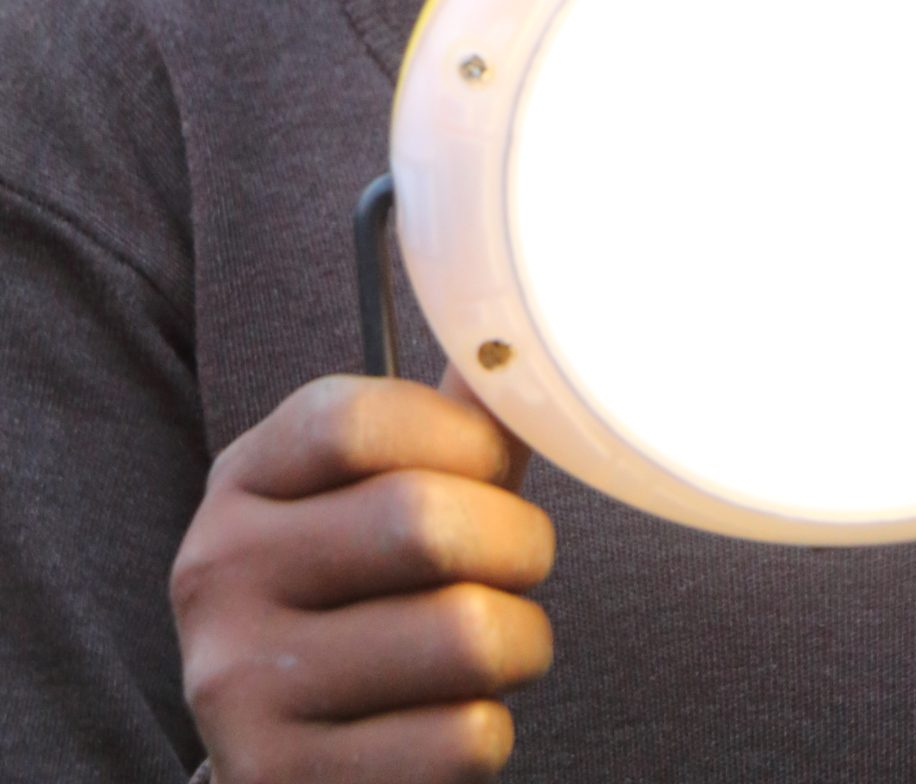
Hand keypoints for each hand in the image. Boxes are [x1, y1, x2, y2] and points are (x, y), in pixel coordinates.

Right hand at [171, 369, 554, 781]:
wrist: (284, 762)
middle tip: (520, 564)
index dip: (461, 436)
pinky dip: (489, 731)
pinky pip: (461, 740)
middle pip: (421, 521)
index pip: (355, 420)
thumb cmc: (357, 602)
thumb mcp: (369, 500)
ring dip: (521, 641)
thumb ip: (442, 429)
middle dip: (517, 543)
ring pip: (463, 636)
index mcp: (241, 481)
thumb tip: (514, 350)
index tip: (495, 466)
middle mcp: (219, 575)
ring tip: (501, 645)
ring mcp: (238, 687)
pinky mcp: (283, 781)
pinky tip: (452, 721)